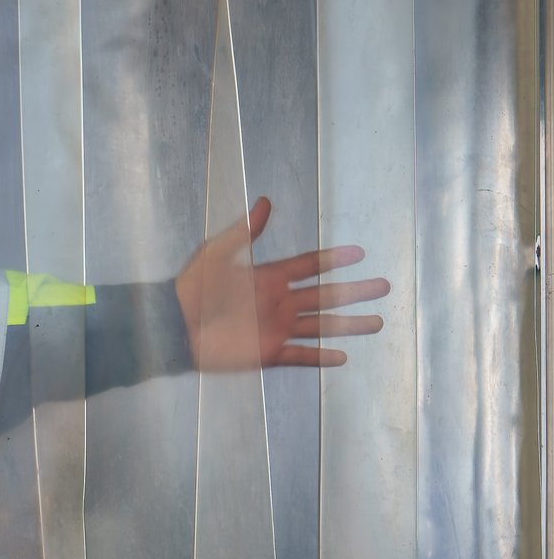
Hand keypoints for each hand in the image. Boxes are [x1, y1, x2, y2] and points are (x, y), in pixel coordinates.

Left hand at [174, 197, 388, 371]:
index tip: (360, 253)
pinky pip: (300, 356)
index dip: (333, 260)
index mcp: (269, 277)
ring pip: (321, 326)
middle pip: (326, 296)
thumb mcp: (217, 253)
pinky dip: (321, 357)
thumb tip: (266, 201)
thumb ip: (245, 231)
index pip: (309, 266)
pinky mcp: (268, 352)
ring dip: (349, 325)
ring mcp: (276, 328)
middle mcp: (278, 302)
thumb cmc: (193, 288)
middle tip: (384, 286)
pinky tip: (343, 357)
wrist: (174, 327)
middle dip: (355, 292)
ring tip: (377, 322)